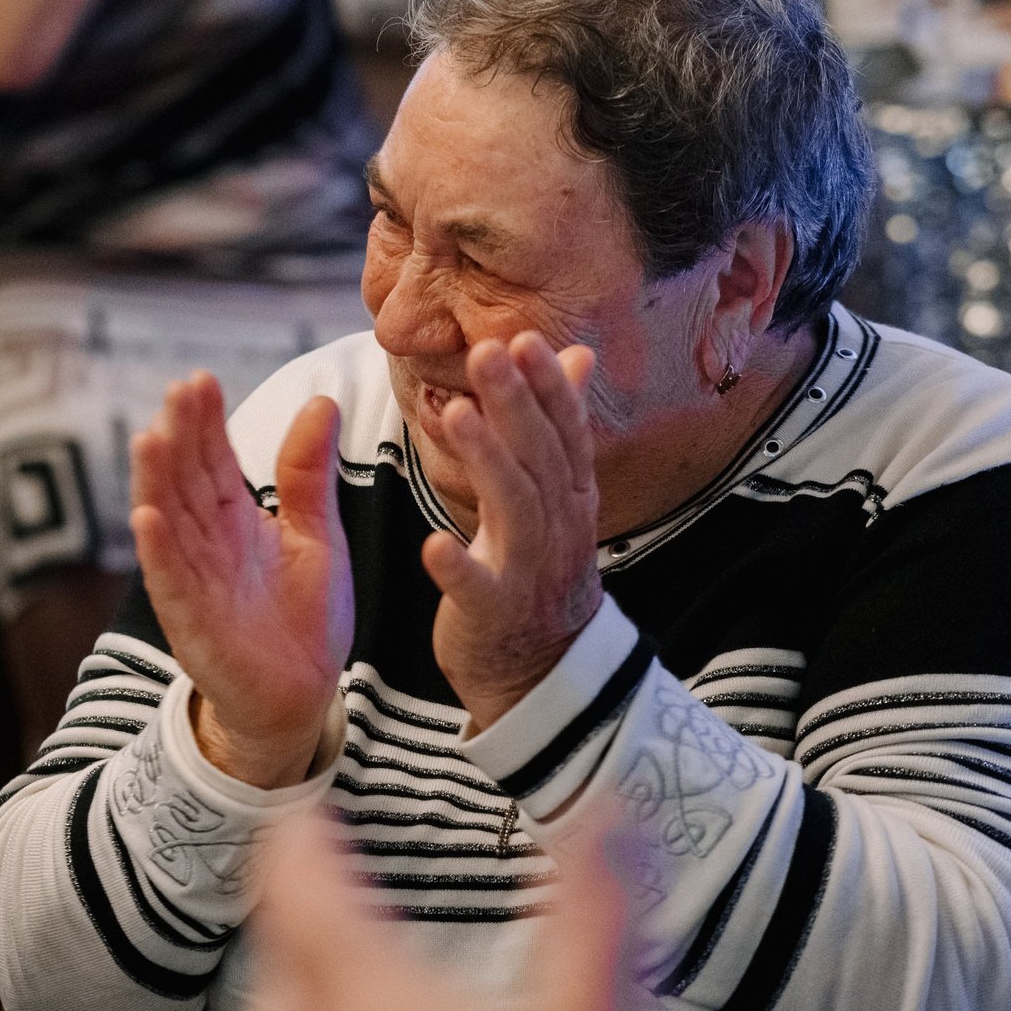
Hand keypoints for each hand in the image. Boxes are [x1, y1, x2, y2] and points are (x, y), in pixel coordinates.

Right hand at [130, 374, 353, 789]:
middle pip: (185, 481)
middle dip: (179, 437)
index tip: (199, 380)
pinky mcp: (191, 622)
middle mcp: (205, 542)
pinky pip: (169, 582)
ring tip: (149, 439)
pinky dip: (156, 552)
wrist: (303, 696)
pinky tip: (146, 518)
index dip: (204, 423)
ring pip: (167, 523)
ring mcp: (193, 580)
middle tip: (177, 392)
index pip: (212, 460)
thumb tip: (321, 400)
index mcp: (233, 517)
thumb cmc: (305, 618)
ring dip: (154, 483)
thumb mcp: (317, 535)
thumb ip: (308, 474)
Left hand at [422, 334, 601, 731]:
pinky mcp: (494, 614)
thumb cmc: (540, 571)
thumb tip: (577, 354)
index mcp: (571, 498)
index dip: (548, 386)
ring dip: (487, 461)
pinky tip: (433, 545)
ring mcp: (530, 573)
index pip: (566, 433)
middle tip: (487, 350)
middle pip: (540, 458)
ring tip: (452, 413)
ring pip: (516, 509)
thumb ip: (559, 427)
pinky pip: (479, 590)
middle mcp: (559, 529)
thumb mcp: (558, 497)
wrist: (542, 672)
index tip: (525, 338)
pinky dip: (459, 568)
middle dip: (516, 402)